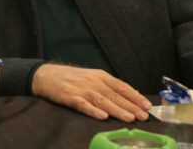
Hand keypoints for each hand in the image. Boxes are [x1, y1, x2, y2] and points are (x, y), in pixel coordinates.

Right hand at [31, 64, 151, 122]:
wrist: (45, 75)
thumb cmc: (71, 78)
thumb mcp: (92, 77)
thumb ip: (109, 85)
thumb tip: (132, 94)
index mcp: (100, 75)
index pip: (121, 86)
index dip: (135, 96)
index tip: (147, 105)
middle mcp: (92, 81)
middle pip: (114, 94)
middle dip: (130, 106)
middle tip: (143, 115)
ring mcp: (80, 89)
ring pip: (102, 100)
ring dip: (116, 109)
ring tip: (129, 118)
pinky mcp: (68, 96)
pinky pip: (83, 104)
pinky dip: (93, 110)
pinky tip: (102, 116)